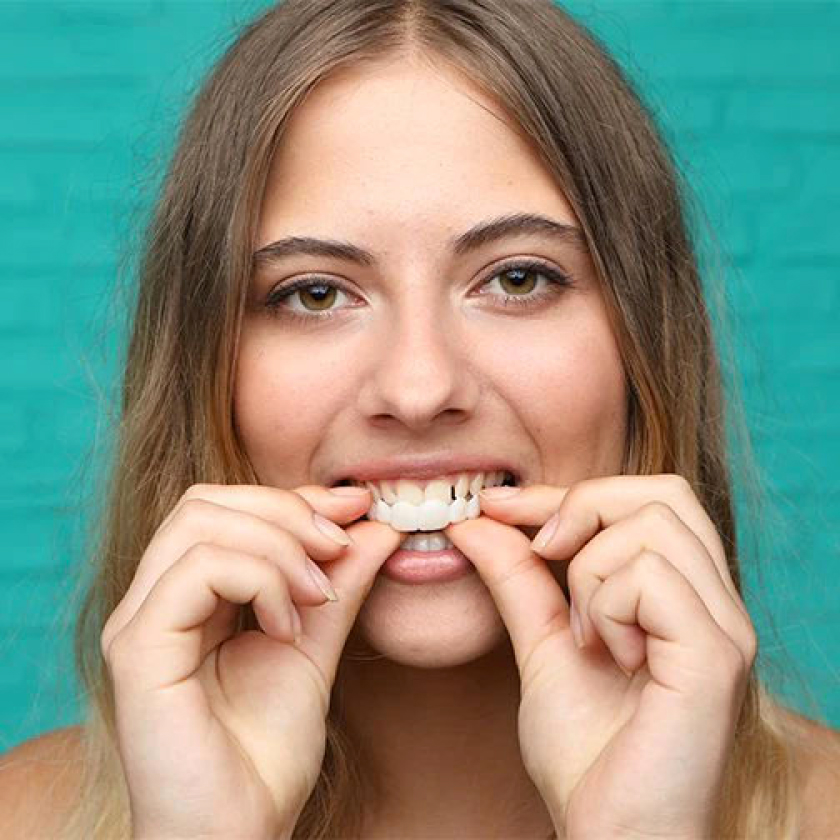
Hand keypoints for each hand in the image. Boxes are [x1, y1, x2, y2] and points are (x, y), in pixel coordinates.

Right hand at [100, 483, 401, 839]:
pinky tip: (288, 626)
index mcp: (186, 596)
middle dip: (286, 512)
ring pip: (202, 523)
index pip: (226, 509)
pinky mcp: (138, 648)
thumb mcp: (314, 647)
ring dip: (278, 545)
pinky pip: (200, 569)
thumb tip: (377, 526)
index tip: (357, 507)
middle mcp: (153, 600)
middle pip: (208, 502)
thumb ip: (339, 585)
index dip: (293, 499)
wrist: (237, 834)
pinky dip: (260, 580)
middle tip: (340, 546)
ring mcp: (139, 621)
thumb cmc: (265, 753)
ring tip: (318, 594)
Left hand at [445, 474, 756, 839]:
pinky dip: (606, 604)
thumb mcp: (541, 644)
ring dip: (590, 570)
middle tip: (542, 553)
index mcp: (683, 594)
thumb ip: (518, 579)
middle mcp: (715, 602)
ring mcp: (723, 626)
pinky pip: (650, 576)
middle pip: (661, 492)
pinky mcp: (716, 655)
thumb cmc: (587, 753)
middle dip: (584, 506)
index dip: (565, 491)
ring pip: (651, 525)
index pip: (642, 499)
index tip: (496, 505)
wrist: (609, 833)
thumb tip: (478, 521)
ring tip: (583, 634)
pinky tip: (605, 654)